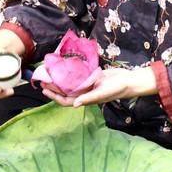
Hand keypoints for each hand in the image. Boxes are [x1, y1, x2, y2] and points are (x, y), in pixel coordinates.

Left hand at [41, 65, 157, 107]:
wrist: (129, 80)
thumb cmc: (117, 88)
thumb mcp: (103, 93)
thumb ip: (89, 98)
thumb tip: (74, 105)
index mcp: (85, 99)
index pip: (66, 101)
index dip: (54, 97)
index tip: (44, 90)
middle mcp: (84, 93)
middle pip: (65, 91)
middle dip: (54, 87)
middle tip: (43, 79)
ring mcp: (87, 85)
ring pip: (70, 84)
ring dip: (61, 79)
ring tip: (51, 72)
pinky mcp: (91, 78)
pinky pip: (78, 76)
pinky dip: (71, 72)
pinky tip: (64, 66)